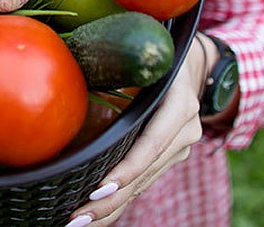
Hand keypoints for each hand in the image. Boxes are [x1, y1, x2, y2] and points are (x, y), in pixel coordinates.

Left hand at [64, 35, 212, 225]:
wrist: (194, 62)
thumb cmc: (155, 53)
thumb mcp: (143, 57)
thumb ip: (116, 70)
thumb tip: (69, 85)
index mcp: (179, 102)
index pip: (152, 144)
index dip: (127, 169)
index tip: (98, 189)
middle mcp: (185, 129)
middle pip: (146, 172)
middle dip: (111, 199)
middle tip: (78, 217)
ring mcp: (180, 146)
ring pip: (145, 183)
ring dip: (113, 207)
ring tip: (80, 222)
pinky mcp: (171, 155)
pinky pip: (145, 180)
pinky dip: (121, 198)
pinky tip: (98, 215)